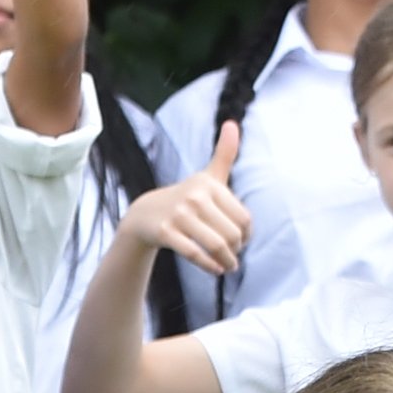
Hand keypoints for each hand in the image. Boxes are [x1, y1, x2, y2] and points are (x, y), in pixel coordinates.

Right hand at [123, 123, 253, 276]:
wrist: (145, 214)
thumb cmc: (187, 197)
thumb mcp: (207, 175)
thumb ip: (224, 153)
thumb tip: (233, 123)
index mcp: (209, 184)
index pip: (243, 218)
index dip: (247, 234)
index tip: (242, 241)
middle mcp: (195, 197)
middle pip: (231, 234)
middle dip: (236, 250)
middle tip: (234, 257)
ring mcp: (179, 215)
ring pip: (216, 245)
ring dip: (227, 262)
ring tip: (228, 266)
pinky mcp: (166, 232)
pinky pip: (194, 253)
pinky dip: (209, 265)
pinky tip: (216, 270)